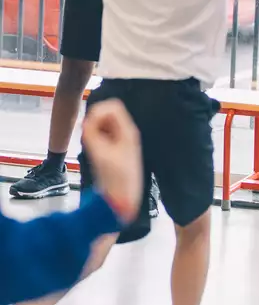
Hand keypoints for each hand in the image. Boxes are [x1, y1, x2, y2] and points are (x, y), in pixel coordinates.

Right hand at [82, 99, 141, 223]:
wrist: (122, 198)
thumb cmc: (115, 177)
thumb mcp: (101, 154)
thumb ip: (92, 134)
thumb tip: (86, 122)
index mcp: (128, 131)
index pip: (114, 106)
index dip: (98, 111)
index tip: (88, 124)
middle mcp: (126, 132)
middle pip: (108, 113)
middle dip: (95, 120)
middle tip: (88, 135)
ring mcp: (121, 140)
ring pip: (104, 123)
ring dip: (94, 129)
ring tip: (91, 144)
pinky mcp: (115, 148)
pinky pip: (103, 133)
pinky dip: (95, 136)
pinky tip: (93, 149)